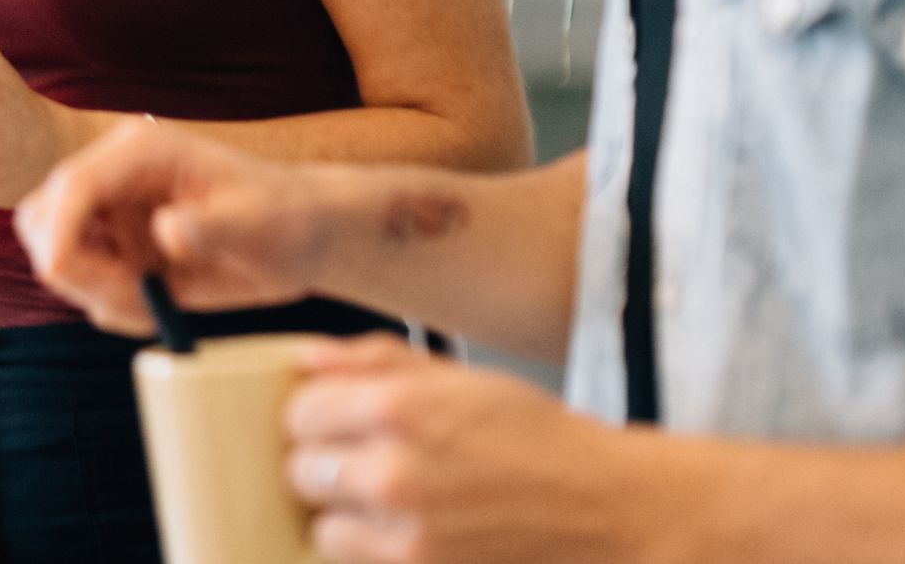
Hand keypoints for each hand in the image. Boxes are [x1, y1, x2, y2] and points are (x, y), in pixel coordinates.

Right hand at [14, 115, 333, 333]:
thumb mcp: (257, 223)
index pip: (74, 184)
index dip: (59, 230)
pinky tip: (158, 305)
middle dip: (73, 267)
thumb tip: (166, 230)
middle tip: (133, 299)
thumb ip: (211, 227)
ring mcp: (109, 211)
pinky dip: (108, 305)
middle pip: (42, 216)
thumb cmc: (285, 219)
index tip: (64, 276)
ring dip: (92, 290)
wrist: (300, 237)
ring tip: (155, 303)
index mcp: (141, 152)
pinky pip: (81, 282)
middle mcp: (113, 175)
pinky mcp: (113, 244)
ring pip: (54, 252)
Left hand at [287, 337, 654, 563]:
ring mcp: (405, 538)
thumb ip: (374, 361)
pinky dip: (374, 551)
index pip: (298, 414)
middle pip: (300, 471)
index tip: (336, 419)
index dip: (315, 414)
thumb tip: (305, 359)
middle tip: (363, 460)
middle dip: (325, 463)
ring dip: (345, 516)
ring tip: (387, 502)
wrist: (606, 509)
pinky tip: (407, 531)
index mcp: (396, 410)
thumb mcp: (459, 377)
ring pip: (322, 528)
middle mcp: (392, 475)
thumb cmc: (535, 436)